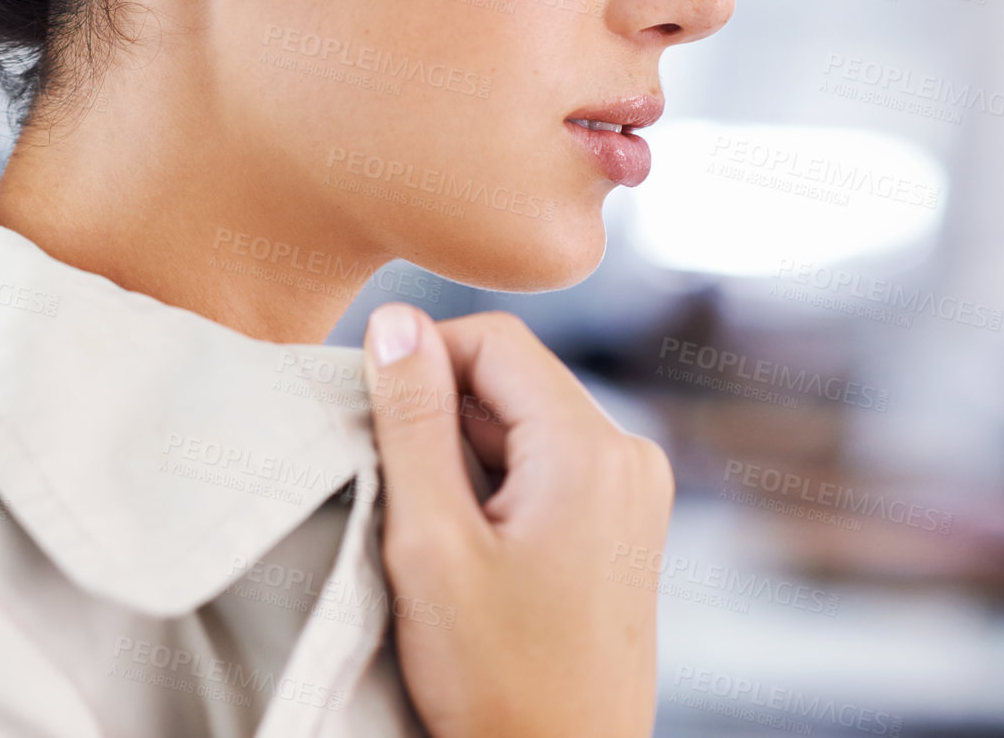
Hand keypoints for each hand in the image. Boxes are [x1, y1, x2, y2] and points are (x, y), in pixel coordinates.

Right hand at [362, 302, 674, 737]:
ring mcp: (632, 495)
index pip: (494, 339)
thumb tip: (395, 320)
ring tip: (432, 534)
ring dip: (460, 454)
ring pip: (522, 422)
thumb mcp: (431, 543)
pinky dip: (492, 485)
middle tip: (393, 488)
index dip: (420, 358)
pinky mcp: (621, 527)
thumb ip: (412, 420)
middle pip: (511, 379)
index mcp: (592, 450)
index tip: (371, 415)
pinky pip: (544, 465)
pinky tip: (467, 550)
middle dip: (439, 414)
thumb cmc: (497, 684)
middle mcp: (629, 457)